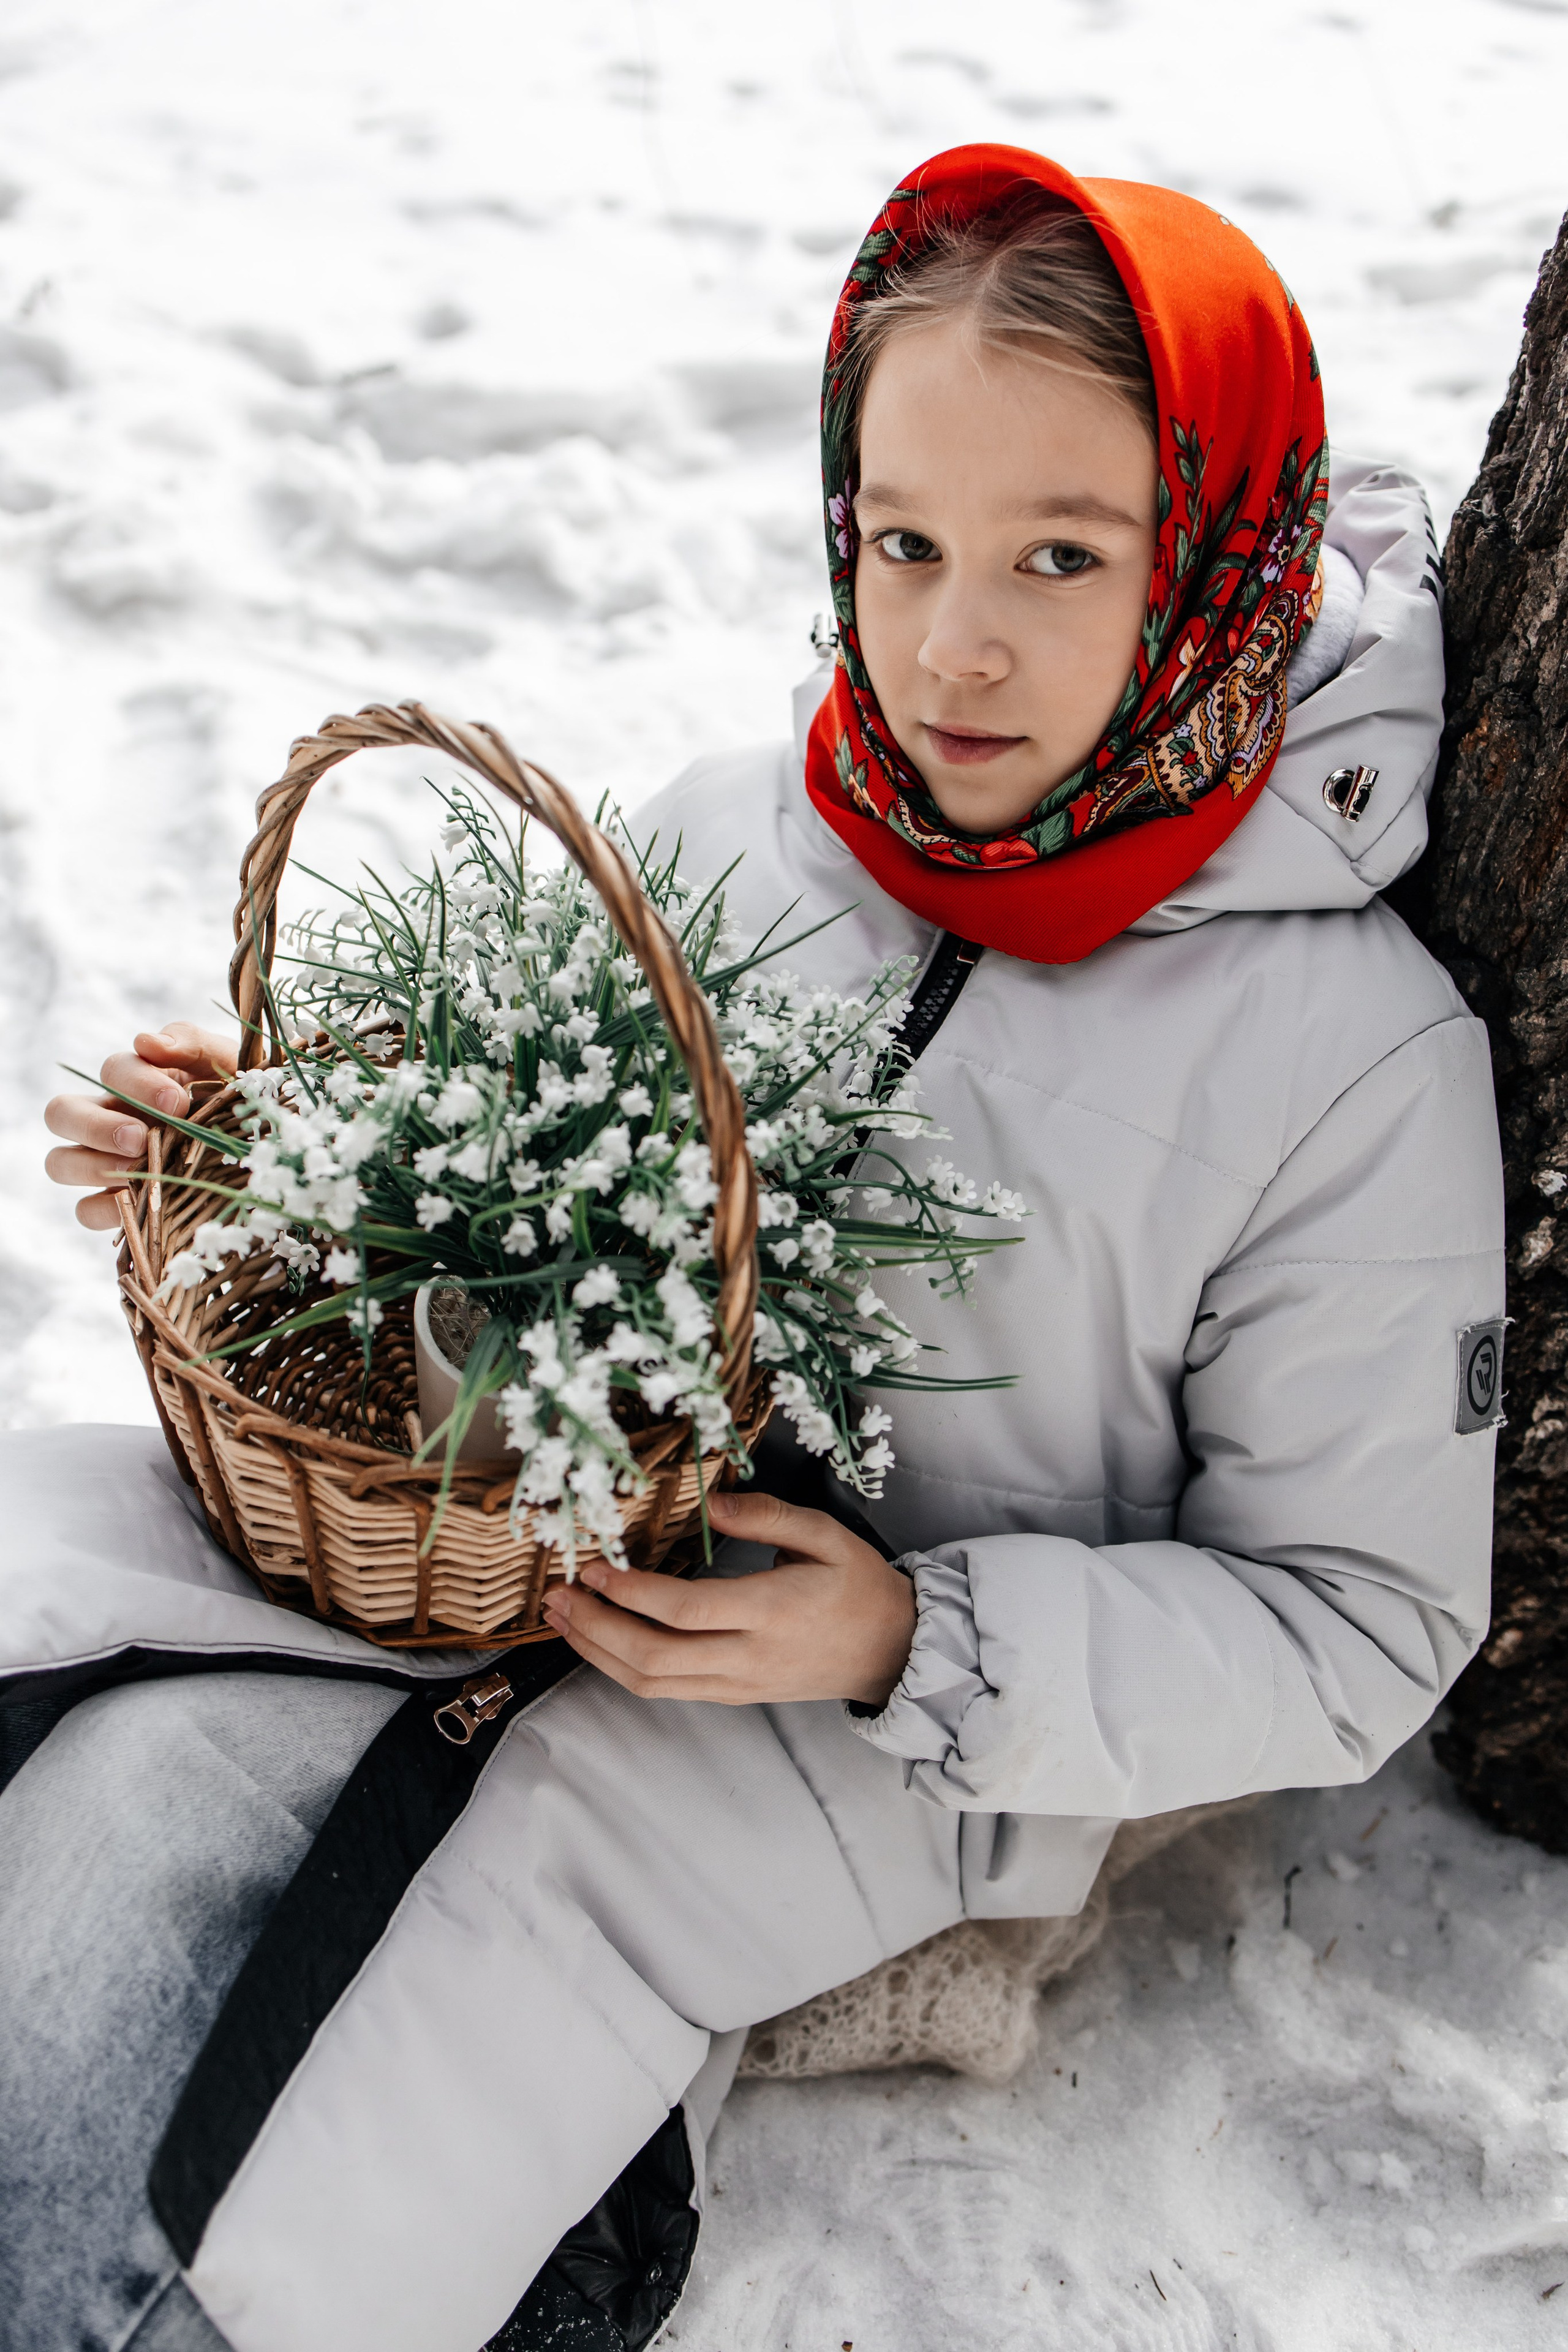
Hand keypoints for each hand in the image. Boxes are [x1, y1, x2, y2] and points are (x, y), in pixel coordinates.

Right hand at [44, 1024, 238, 1230]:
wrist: (263, 1142)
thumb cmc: (238, 1097)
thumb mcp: (227, 1064)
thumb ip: (191, 1043)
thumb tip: (147, 1042)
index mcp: (134, 1081)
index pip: (113, 1071)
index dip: (137, 1085)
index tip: (176, 1102)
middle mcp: (110, 1118)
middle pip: (61, 1113)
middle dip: (96, 1126)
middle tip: (140, 1138)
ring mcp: (106, 1162)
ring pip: (60, 1162)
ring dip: (92, 1167)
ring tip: (137, 1169)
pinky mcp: (116, 1204)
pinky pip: (86, 1210)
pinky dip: (106, 1209)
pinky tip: (142, 1202)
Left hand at [541, 1489, 917, 1708]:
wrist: (891, 1650)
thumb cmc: (859, 1587)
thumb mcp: (827, 1535)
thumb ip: (769, 1515)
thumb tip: (714, 1502)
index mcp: (771, 1612)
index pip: (684, 1610)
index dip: (630, 1593)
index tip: (592, 1566)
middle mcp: (747, 1656)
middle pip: (653, 1656)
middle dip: (596, 1626)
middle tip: (557, 1595)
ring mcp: (737, 1683)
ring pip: (652, 1683)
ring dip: (598, 1653)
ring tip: (563, 1619)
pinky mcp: (733, 1695)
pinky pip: (667, 1691)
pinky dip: (623, 1669)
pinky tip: (600, 1642)